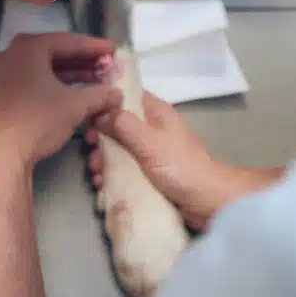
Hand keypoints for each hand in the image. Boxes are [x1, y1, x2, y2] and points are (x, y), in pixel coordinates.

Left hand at [0, 34, 122, 167]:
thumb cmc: (37, 119)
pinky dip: (53, 85)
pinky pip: (32, 81)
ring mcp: (2, 74)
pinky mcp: (0, 94)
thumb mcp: (75, 105)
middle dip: (83, 61)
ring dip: (70, 74)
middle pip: (54, 53)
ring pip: (43, 69)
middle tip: (107, 67)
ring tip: (95, 81)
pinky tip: (73, 94)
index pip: (69, 41)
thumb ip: (99, 95)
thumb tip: (116, 94)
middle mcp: (11, 54)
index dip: (95, 47)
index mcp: (28, 47)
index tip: (113, 50)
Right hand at [88, 92, 280, 229]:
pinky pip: (125, 168)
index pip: (127, 95)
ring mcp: (151, 151)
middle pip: (117, 124)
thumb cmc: (181, 166)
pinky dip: (112, 174)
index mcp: (156, 113)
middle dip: (100, 138)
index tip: (87, 116)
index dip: (105, 102)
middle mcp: (152, 128)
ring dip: (104, 159)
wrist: (208, 201)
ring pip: (119, 148)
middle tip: (89, 151)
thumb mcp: (149, 142)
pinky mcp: (150, 172)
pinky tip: (102, 184)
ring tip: (95, 174)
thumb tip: (99, 112)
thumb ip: (123, 124)